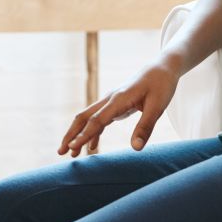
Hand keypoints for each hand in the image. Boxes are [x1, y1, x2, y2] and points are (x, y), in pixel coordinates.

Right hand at [58, 63, 179, 156]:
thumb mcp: (157, 107)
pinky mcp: (115, 104)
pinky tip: (92, 147)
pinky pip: (99, 120)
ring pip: (88, 118)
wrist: (161, 68)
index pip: (97, 120)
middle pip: (84, 118)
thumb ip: (145, 128)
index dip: (83, 135)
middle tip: (61, 152)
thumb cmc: (161, 86)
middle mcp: (110, 99)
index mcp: (119, 99)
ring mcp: (111, 101)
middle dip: (71, 134)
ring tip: (71, 153)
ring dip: (78, 134)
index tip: (72, 148)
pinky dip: (93, 133)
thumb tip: (135, 149)